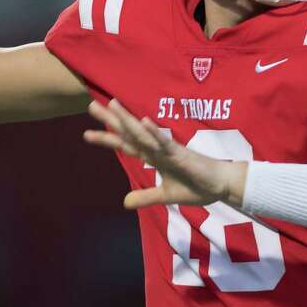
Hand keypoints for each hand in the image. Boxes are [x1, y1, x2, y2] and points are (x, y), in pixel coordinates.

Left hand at [84, 99, 246, 209]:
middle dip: (111, 121)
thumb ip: (146, 197)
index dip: (107, 140)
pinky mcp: (181, 154)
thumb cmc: (197, 186)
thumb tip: (125, 202)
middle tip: (90, 107)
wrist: (220, 185)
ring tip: (111, 105)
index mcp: (153, 157)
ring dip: (128, 120)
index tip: (87, 134)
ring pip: (143, 133)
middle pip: (129, 133)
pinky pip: (166, 142)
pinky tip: (145, 122)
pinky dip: (155, 133)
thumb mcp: (166, 196)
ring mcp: (167, 150)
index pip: (126, 146)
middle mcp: (156, 149)